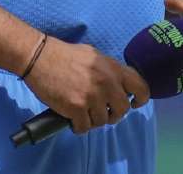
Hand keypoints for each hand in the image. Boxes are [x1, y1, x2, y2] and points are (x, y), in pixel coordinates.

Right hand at [23, 36, 150, 133]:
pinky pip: (84, 127)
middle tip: (103, 112)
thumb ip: (110, 71)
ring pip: (102, 121)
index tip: (133, 104)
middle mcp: (107, 83)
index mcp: (114, 69)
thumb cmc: (66, 55)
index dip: (141, 99)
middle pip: (122, 110)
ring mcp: (92, 97)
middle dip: (114, 114)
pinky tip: (74, 120)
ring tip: (84, 113)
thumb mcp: (96, 56)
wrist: (41, 57)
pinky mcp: (76, 108)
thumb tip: (119, 85)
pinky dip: (79, 127)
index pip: (141, 87)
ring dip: (94, 121)